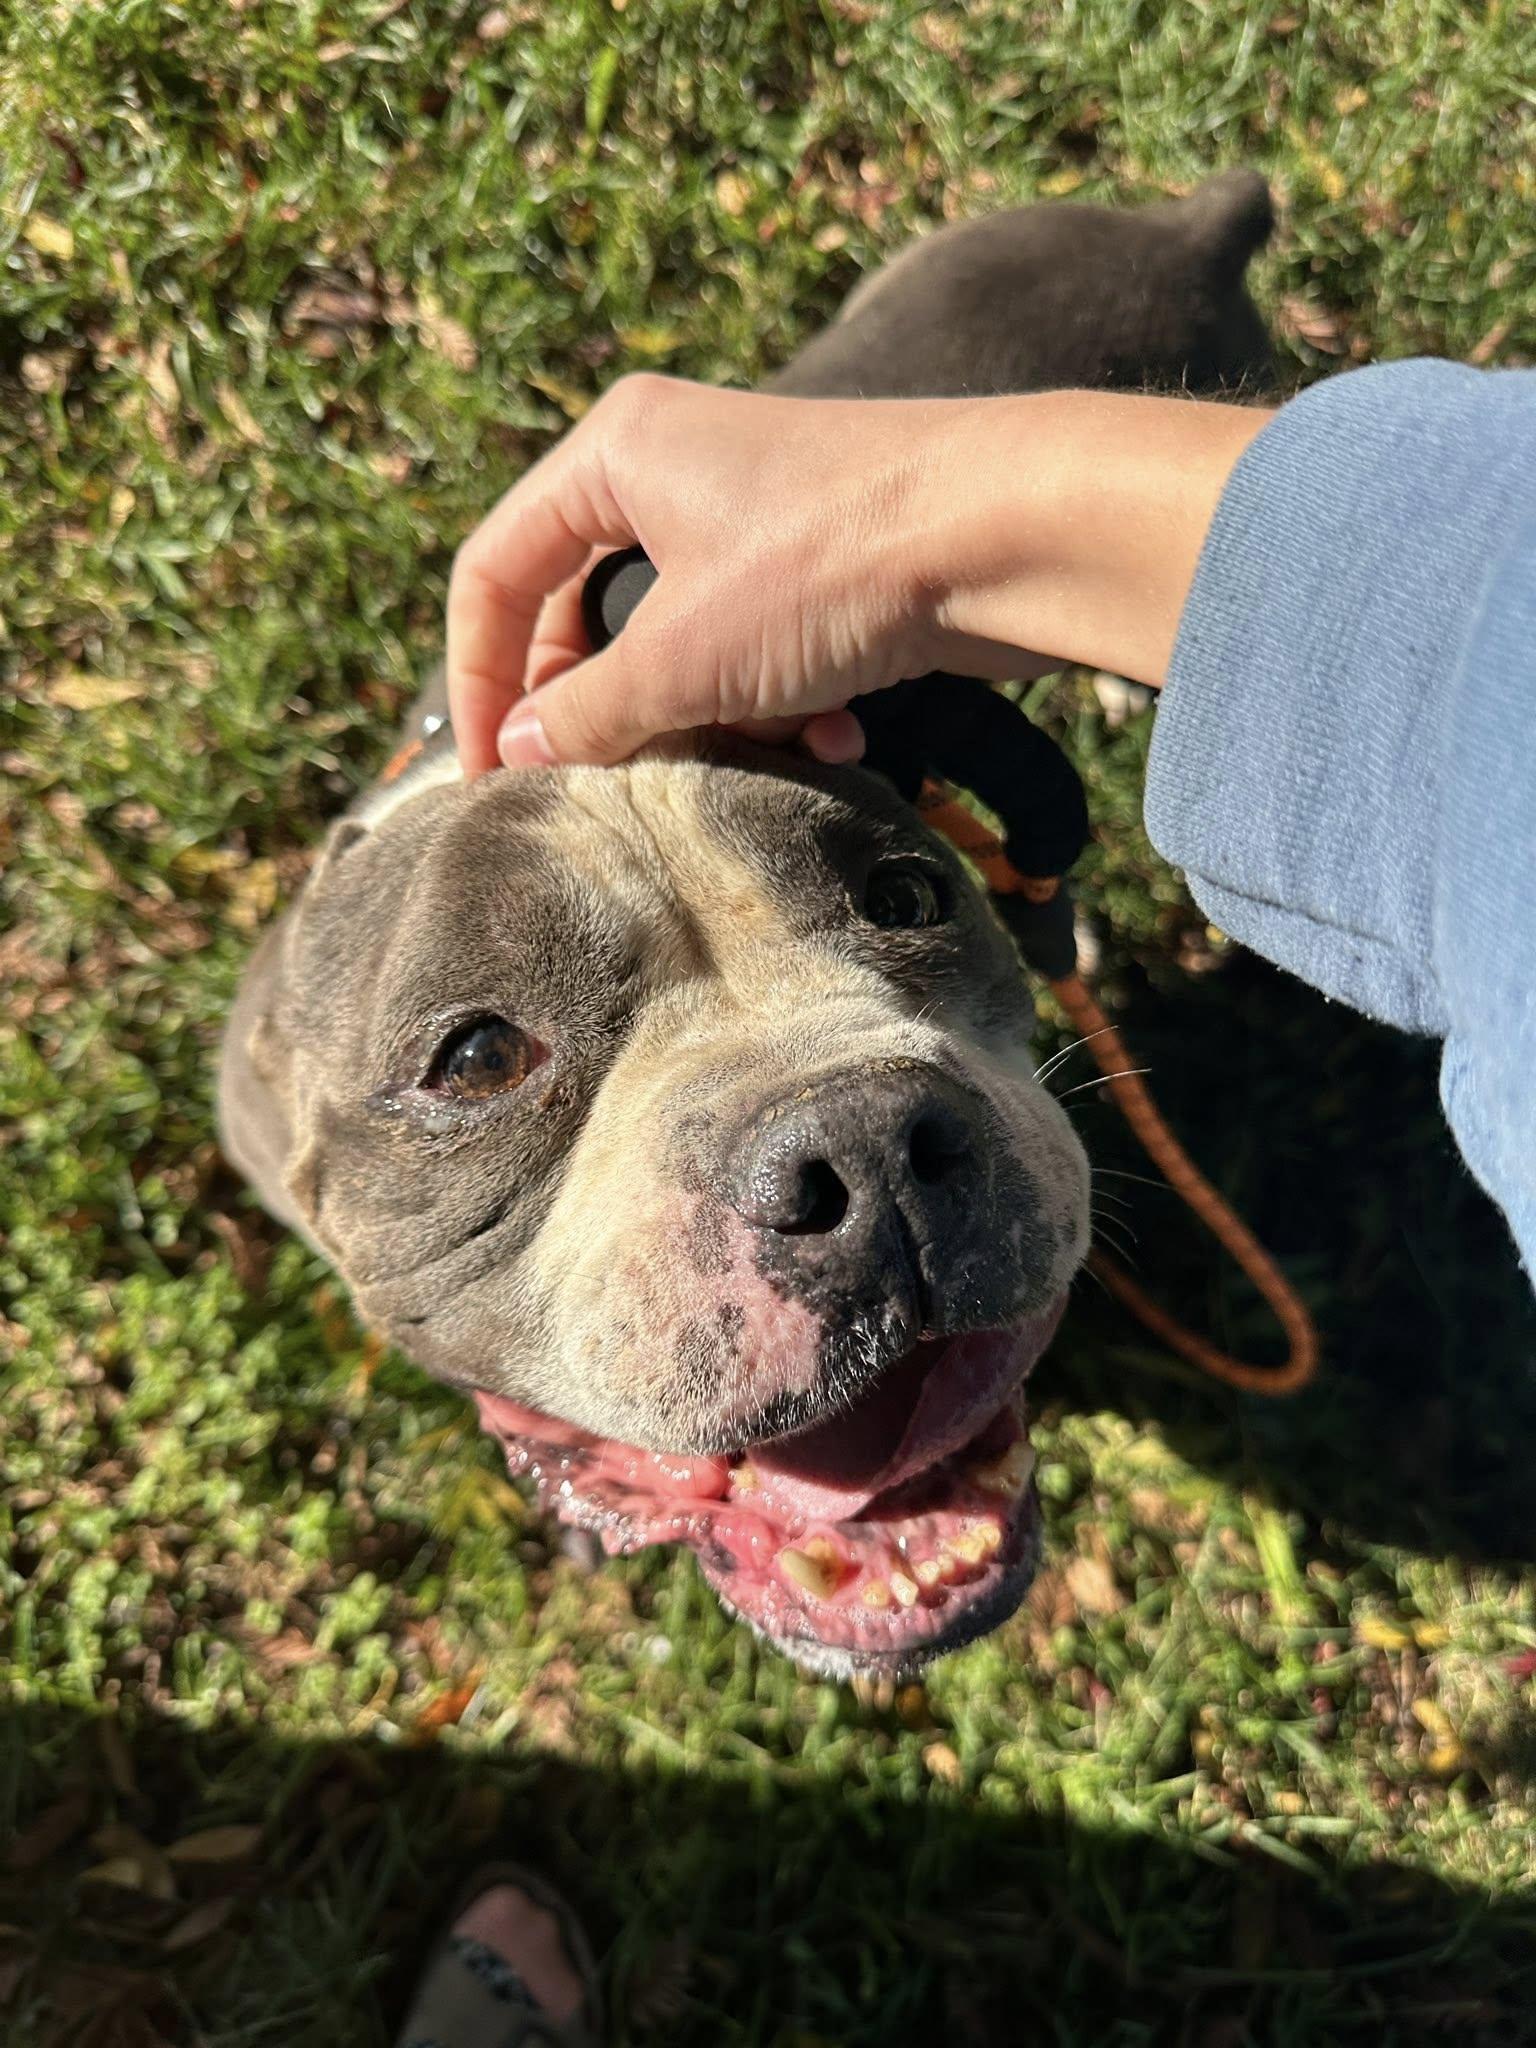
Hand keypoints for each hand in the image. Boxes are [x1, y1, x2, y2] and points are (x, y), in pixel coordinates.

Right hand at [446, 375, 1272, 774]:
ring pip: (684, 644)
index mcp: (615, 453)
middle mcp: (676, 466)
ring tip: (751, 750)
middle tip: (606, 784)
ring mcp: (756, 513)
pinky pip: (763, 648)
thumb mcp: (685, 655)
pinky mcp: (824, 561)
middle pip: (589, 613)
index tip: (485, 773)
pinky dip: (785, 703)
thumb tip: (522, 756)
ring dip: (711, 716)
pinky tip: (835, 731)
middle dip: (611, 709)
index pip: (496, 571)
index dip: (479, 679)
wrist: (1012, 532)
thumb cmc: (833, 564)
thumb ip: (590, 713)